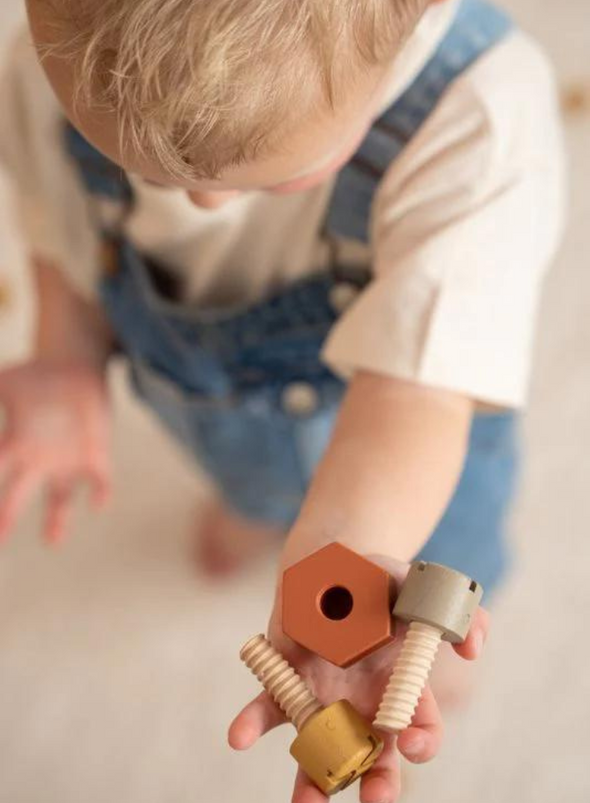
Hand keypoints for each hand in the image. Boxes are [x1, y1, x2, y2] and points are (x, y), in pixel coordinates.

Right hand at [0, 360, 111, 542]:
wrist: (74, 369)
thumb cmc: (35, 377)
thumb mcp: (4, 381)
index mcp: (14, 446)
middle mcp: (38, 461)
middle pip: (19, 494)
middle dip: (8, 515)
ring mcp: (67, 461)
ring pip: (60, 498)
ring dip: (57, 519)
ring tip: (51, 542)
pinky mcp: (95, 454)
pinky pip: (100, 480)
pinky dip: (100, 491)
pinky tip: (98, 503)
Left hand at [229, 556, 488, 802]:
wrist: (333, 563)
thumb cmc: (382, 582)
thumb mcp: (421, 587)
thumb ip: (458, 612)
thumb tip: (473, 648)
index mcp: (402, 690)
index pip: (421, 728)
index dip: (422, 740)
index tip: (412, 740)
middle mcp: (364, 706)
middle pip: (376, 759)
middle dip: (379, 785)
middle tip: (375, 800)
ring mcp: (324, 700)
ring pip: (321, 753)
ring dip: (314, 782)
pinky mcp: (286, 683)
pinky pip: (267, 709)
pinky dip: (252, 724)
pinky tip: (239, 736)